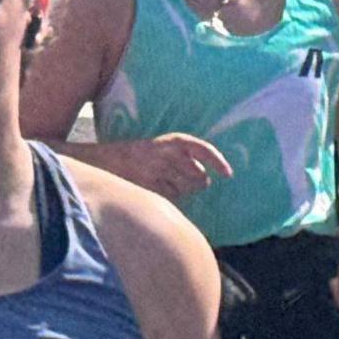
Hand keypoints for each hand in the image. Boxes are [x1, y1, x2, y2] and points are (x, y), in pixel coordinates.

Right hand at [102, 135, 232, 198]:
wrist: (110, 161)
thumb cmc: (143, 155)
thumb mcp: (165, 147)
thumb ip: (186, 158)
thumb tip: (206, 181)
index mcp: (174, 141)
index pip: (203, 149)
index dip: (218, 162)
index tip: (228, 174)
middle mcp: (168, 153)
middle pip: (199, 176)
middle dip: (197, 181)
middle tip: (182, 178)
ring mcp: (158, 171)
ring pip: (186, 189)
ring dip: (182, 190)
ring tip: (165, 181)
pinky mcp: (150, 186)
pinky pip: (172, 197)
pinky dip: (170, 196)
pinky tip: (157, 188)